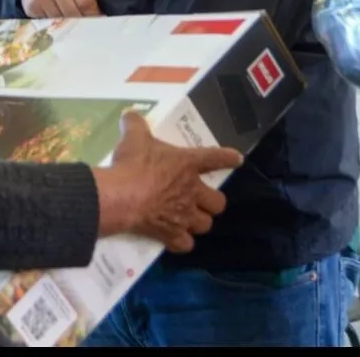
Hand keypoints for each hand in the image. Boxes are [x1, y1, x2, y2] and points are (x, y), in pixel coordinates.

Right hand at [20, 0, 101, 17]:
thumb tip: (99, 18)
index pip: (85, 3)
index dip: (94, 15)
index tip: (99, 21)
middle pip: (73, 15)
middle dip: (82, 22)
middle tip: (87, 26)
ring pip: (60, 22)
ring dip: (67, 24)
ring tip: (70, 21)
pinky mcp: (31, 7)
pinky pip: (47, 23)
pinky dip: (54, 24)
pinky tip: (56, 17)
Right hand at [92, 110, 243, 252]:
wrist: (121, 196)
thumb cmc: (132, 164)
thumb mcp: (133, 137)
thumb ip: (135, 124)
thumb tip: (129, 114)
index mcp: (187, 164)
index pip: (215, 158)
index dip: (228, 158)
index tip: (238, 159)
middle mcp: (192, 191)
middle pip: (218, 203)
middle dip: (212, 203)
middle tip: (199, 199)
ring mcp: (184, 216)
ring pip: (205, 224)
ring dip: (198, 222)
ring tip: (187, 219)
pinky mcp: (171, 234)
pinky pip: (186, 244)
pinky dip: (181, 242)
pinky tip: (174, 237)